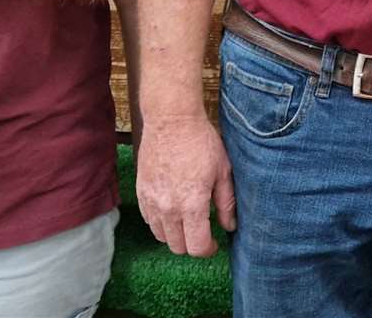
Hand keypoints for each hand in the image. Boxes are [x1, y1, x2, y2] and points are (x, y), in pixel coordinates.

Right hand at [136, 114, 235, 257]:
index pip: (196, 246)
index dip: (208, 249)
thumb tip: (230, 226)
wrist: (171, 121)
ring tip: (187, 220)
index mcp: (192, 204)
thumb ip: (226, 202)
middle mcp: (169, 208)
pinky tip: (172, 209)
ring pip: (161, 236)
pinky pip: (149, 220)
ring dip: (175, 235)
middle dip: (192, 244)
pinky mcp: (141, 193)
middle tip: (202, 231)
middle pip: (178, 246)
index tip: (214, 243)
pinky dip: (160, 222)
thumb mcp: (222, 170)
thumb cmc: (201, 142)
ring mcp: (152, 202)